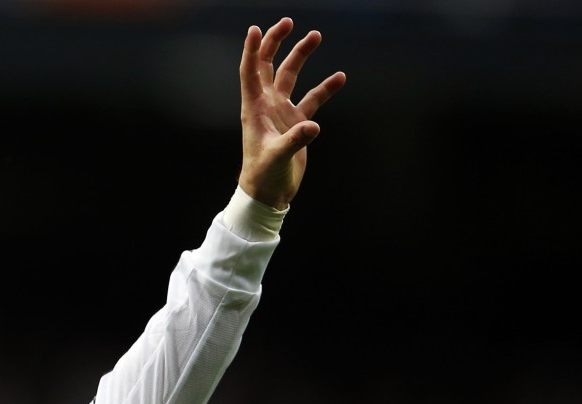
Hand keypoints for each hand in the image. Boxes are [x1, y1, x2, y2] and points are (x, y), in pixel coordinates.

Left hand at [237, 18, 344, 209]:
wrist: (269, 193)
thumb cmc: (264, 176)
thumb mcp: (277, 158)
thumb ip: (294, 140)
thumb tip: (313, 127)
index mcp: (254, 108)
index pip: (250, 72)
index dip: (252, 50)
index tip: (256, 28)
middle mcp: (266, 105)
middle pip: (268, 65)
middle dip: (276, 42)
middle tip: (289, 22)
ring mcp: (281, 111)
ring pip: (290, 76)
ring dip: (300, 56)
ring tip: (315, 35)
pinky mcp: (296, 123)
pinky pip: (312, 99)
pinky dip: (325, 88)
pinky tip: (340, 77)